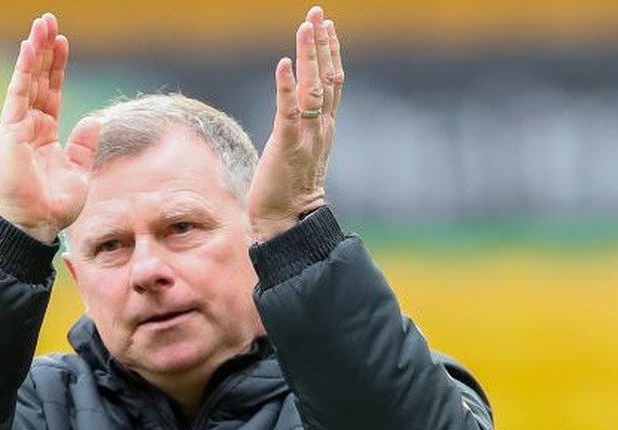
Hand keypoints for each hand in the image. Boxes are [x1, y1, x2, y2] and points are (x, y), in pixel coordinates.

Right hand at [0, 14, 100, 242]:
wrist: (37, 226)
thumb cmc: (54, 207)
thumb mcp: (79, 173)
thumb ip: (84, 146)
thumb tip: (94, 120)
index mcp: (45, 134)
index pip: (51, 92)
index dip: (57, 66)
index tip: (63, 41)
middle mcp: (29, 126)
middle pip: (38, 79)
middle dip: (44, 49)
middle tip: (48, 20)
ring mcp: (17, 128)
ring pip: (28, 81)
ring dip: (34, 52)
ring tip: (41, 24)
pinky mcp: (10, 132)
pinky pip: (19, 95)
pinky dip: (24, 71)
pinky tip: (30, 48)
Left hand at [246, 6, 342, 241]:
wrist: (286, 221)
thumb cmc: (288, 190)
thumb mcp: (300, 152)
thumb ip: (303, 130)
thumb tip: (296, 112)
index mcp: (325, 129)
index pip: (333, 83)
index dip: (331, 53)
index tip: (327, 26)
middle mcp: (321, 129)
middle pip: (328, 78)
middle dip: (323, 44)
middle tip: (318, 13)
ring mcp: (306, 137)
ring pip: (314, 89)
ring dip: (310, 56)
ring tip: (307, 26)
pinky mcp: (287, 145)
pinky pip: (289, 111)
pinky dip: (287, 86)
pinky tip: (283, 63)